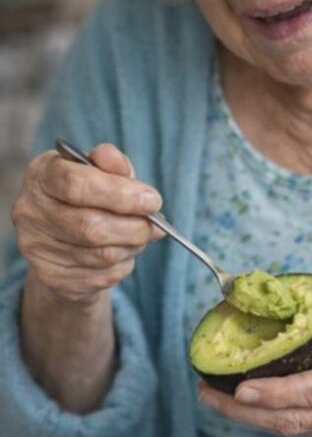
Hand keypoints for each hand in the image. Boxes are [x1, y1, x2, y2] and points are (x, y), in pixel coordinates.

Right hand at [12, 143, 164, 303]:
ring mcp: (36, 248)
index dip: (120, 194)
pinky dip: (124, 264)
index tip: (152, 200)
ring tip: (140, 235)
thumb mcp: (102, 170)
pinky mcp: (50, 277)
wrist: (65, 236)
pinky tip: (123, 251)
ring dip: (132, 245)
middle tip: (156, 224)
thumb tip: (115, 160)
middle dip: (134, 226)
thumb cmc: (90, 195)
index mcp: (41, 175)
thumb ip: (112, 163)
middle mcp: (30, 211)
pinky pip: (102, 276)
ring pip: (100, 255)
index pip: (76, 184)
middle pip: (90, 226)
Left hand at [198, 299, 311, 436]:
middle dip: (244, 412)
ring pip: (294, 430)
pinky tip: (250, 404)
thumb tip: (300, 299)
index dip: (277, 393)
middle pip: (294, 420)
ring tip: (215, 396)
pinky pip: (304, 430)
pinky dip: (273, 418)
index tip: (241, 387)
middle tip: (206, 391)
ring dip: (251, 418)